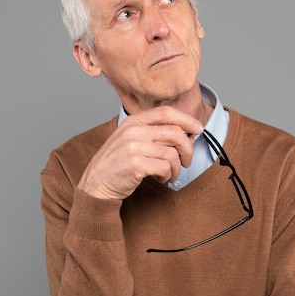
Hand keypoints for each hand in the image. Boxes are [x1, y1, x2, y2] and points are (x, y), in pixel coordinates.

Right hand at [77, 106, 203, 199]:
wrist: (95, 183)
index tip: (199, 129)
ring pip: (173, 153)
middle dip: (188, 149)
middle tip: (187, 161)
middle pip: (175, 132)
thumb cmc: (118, 163)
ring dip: (177, 167)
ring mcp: (133, 147)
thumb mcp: (133, 140)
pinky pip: (165, 167)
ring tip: (171, 174)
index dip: (187, 120)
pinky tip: (161, 178)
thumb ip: (156, 133)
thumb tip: (188, 134)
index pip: (167, 112)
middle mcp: (133, 131)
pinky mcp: (135, 164)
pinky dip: (168, 175)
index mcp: (134, 121)